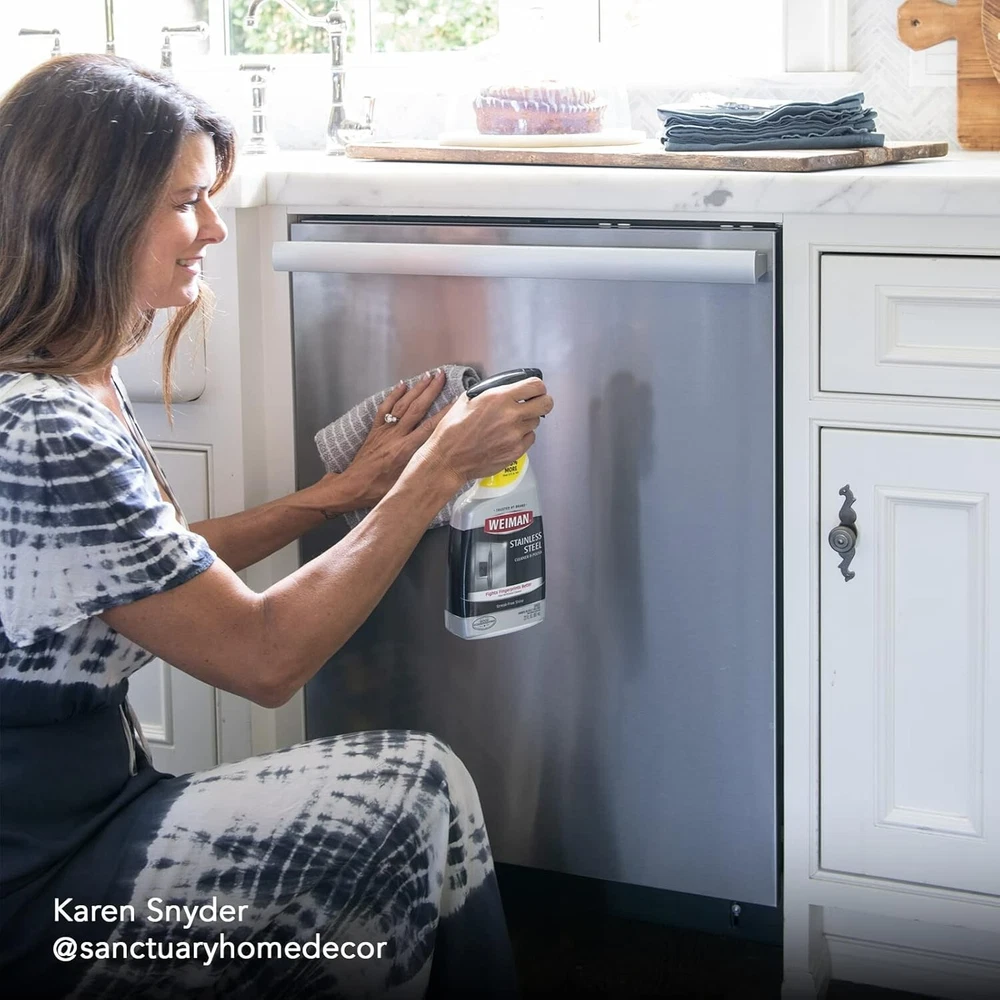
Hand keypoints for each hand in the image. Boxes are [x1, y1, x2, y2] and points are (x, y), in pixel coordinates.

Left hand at [329, 371, 450, 508]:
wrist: (353, 487)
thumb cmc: (378, 489)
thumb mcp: (406, 481)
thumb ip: (423, 467)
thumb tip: (442, 460)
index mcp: (406, 450)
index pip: (430, 427)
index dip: (445, 412)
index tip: (456, 401)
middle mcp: (396, 436)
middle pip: (417, 408)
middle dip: (431, 390)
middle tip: (441, 376)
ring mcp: (385, 431)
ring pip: (403, 405)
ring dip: (416, 389)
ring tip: (427, 376)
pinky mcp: (375, 430)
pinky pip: (385, 408)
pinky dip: (393, 395)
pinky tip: (401, 385)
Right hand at [420, 376, 553, 484]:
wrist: (448, 459)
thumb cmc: (453, 430)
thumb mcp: (467, 399)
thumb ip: (491, 392)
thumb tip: (506, 388)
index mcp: (499, 398)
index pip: (536, 386)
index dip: (537, 387)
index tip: (534, 390)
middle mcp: (511, 415)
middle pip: (546, 403)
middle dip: (541, 402)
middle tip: (532, 404)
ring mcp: (515, 435)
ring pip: (536, 422)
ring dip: (527, 420)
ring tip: (510, 424)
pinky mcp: (516, 451)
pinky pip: (530, 438)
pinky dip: (522, 436)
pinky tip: (508, 436)